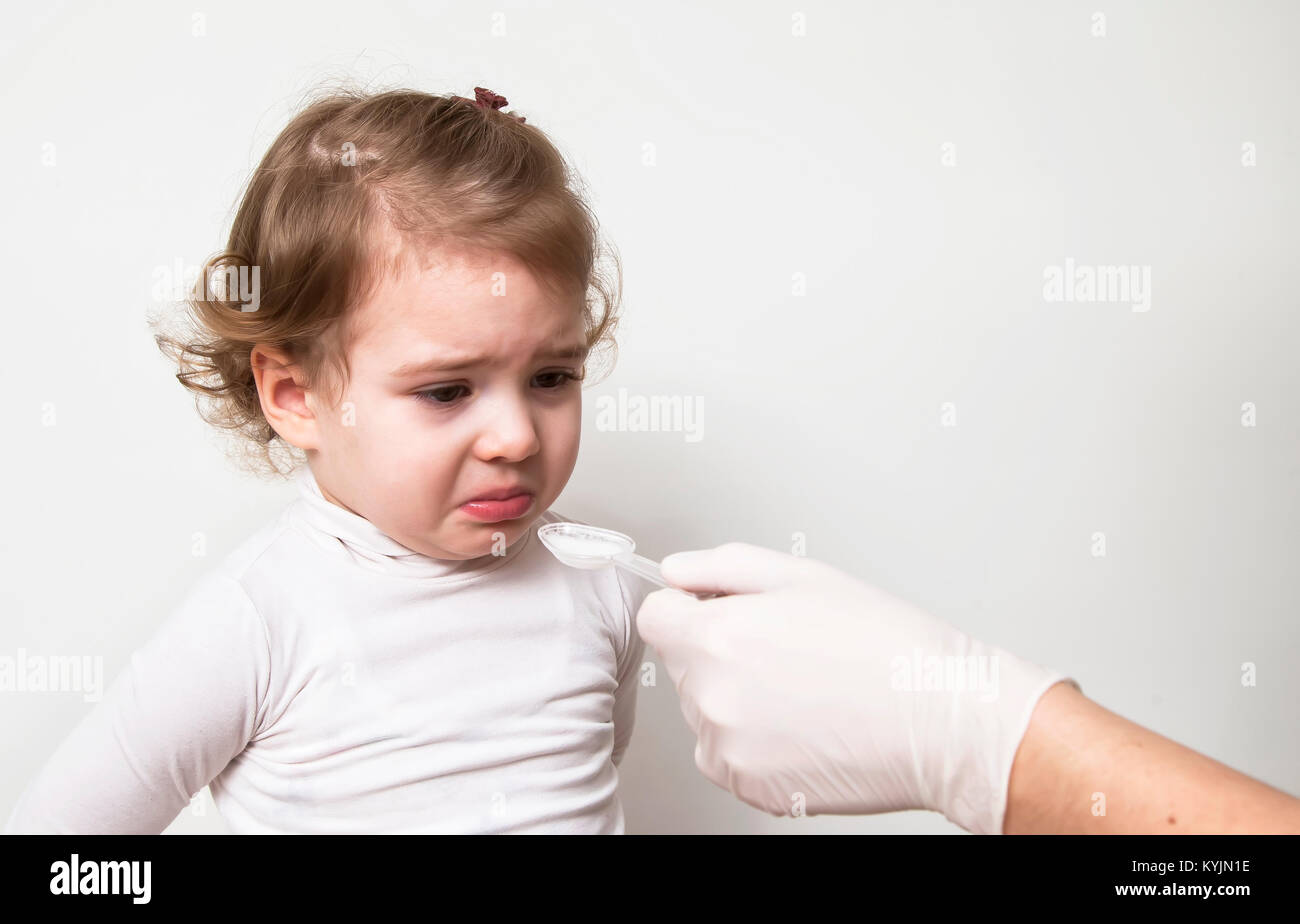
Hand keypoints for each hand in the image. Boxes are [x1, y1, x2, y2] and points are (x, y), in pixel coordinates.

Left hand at [635, 543, 1073, 832]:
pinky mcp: (751, 788)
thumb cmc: (887, 646)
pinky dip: (754, 743)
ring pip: (705, 712)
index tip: (719, 611)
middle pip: (682, 664)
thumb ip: (721, 568)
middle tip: (787, 648)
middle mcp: (711, 697)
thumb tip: (675, 572)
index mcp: (716, 636)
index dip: (688, 607)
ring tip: (804, 688)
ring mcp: (729, 749)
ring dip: (736, 698)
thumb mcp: (803, 577)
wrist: (944, 722)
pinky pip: (728, 756)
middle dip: (718, 650)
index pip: (654, 617)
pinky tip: (805, 725)